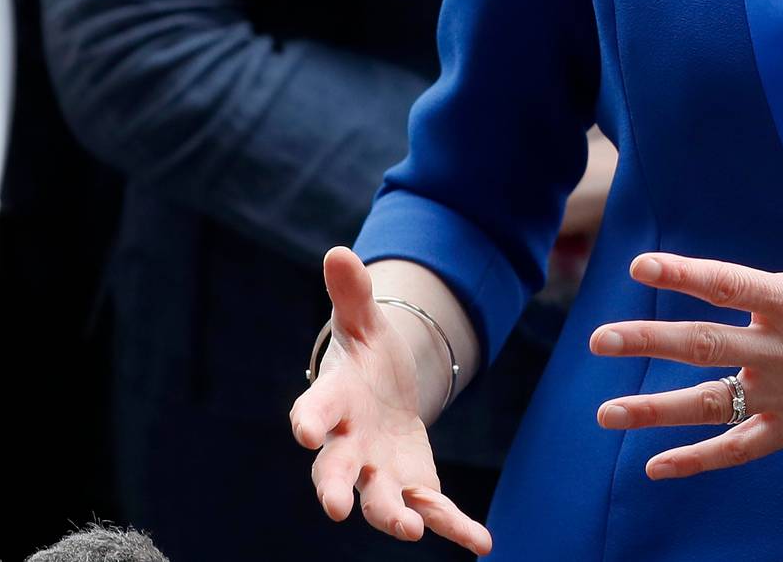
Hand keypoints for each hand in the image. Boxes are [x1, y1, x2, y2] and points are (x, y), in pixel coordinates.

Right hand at [290, 248, 492, 552]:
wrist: (382, 394)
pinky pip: (435, 511)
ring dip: (394, 517)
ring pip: (382, 502)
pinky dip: (456, 528)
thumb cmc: (365, 358)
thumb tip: (338, 251)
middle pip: (337, 473)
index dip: (308, 421)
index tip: (301, 431)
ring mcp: (381, 474)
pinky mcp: (415, 488)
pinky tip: (481, 544)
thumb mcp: (363, 322)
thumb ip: (351, 294)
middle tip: (335, 509)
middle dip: (336, 490)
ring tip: (409, 530)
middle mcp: (350, 448)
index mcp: (334, 404)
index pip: (314, 412)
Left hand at [590, 133, 782, 479]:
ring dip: (654, 408)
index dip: (681, 273)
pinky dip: (698, 459)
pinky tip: (656, 466)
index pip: (727, 283)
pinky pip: (740, 447)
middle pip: (701, 345)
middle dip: (645, 342)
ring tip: (604, 413)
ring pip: (709, 404)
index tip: (639, 266)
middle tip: (597, 342)